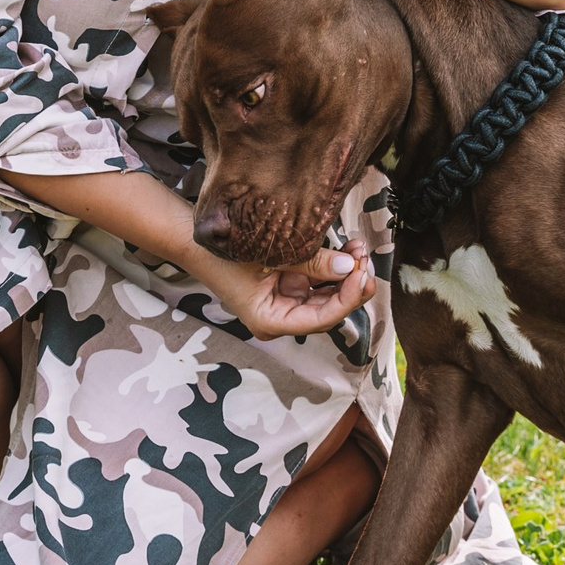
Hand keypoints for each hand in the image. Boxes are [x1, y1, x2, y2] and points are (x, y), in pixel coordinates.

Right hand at [200, 242, 375, 340]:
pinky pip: (320, 280)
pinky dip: (335, 266)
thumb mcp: (270, 257)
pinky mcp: (291, 285)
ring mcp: (288, 301)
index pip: (321, 319)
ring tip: (358, 248)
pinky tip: (349, 248)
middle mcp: (283, 318)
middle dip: (352, 285)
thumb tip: (350, 265)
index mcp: (272, 322)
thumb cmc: (225, 255)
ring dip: (347, 273)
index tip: (361, 274)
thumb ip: (311, 263)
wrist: (198, 243)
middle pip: (329, 309)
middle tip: (366, 260)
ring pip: (328, 294)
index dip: (347, 298)